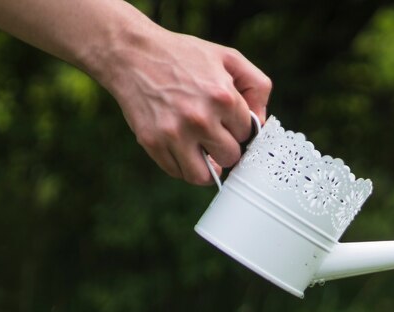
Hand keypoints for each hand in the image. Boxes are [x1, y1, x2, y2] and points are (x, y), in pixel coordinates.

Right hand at [101, 26, 271, 184]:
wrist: (130, 52)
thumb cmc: (183, 56)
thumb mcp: (228, 58)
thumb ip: (257, 86)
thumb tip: (262, 122)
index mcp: (223, 97)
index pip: (247, 134)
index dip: (237, 127)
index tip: (226, 119)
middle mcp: (200, 118)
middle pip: (230, 157)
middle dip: (225, 147)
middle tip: (214, 134)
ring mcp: (174, 133)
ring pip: (204, 176)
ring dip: (207, 167)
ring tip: (204, 153)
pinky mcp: (152, 142)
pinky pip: (177, 173)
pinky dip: (183, 166)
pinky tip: (183, 149)